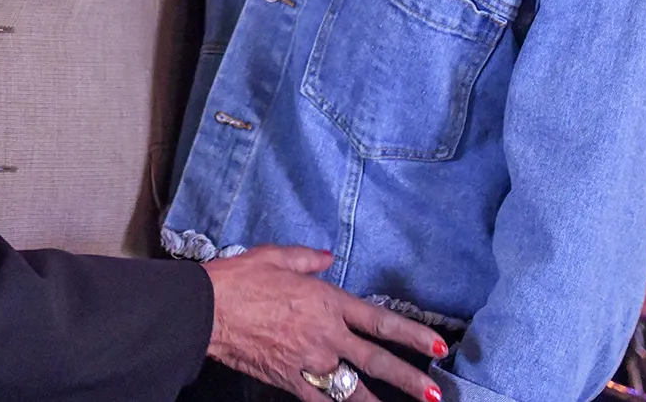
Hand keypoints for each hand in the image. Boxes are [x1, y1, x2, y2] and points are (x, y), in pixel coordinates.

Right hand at [204, 246, 445, 401]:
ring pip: (354, 389)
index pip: (379, 320)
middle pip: (376, 360)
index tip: (437, 345)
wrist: (209, 309)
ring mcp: (310, 362)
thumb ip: (307, 258)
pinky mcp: (291, 381)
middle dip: (410, 378)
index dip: (411, 334)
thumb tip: (328, 257)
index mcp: (327, 301)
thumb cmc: (240, 279)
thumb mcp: (275, 256)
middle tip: (436, 393)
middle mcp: (326, 335)